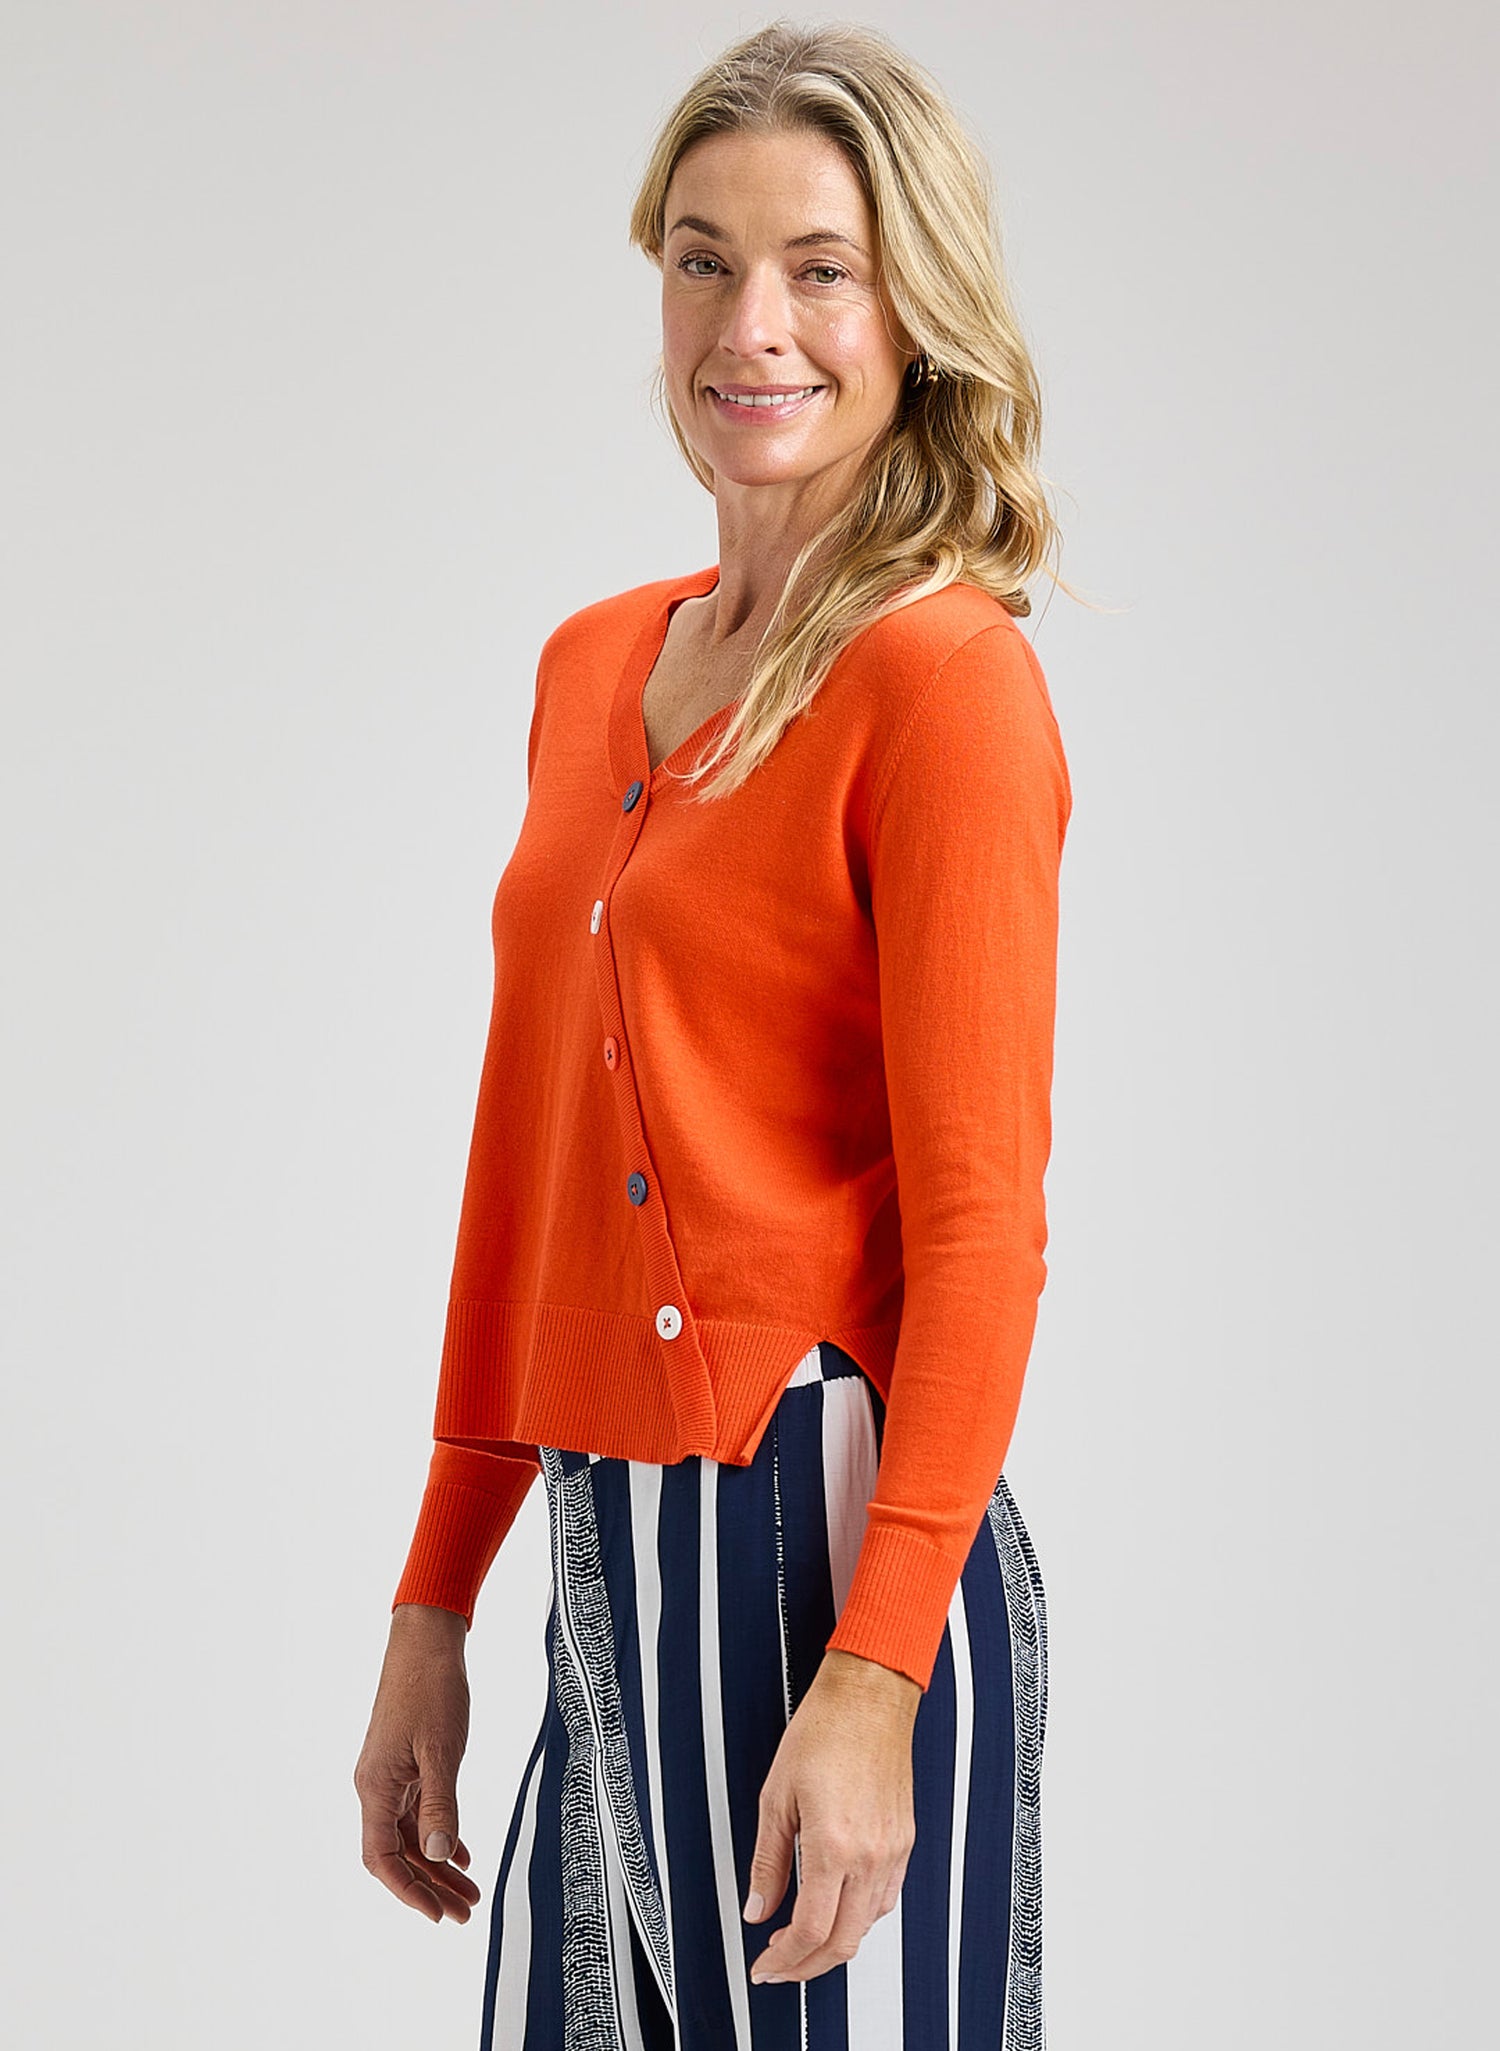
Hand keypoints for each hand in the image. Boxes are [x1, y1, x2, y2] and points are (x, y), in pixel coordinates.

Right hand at [354, 1603, 482, 1924]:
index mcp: (376, 1787)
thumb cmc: (431, 1689)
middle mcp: (377, 1786)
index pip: (383, 1858)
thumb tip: (438, 1855)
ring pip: (411, 1834)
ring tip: (470, 1891)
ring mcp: (390, 1774)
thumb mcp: (441, 1750)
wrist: (426, 1641)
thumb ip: (440, 1804)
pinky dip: (439, 1832)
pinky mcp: (405, 1762)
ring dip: (438, 1863)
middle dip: (430, 1886)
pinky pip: (418, 1810)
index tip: (437, 1914)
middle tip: (465, 1912)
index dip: (408, 1891)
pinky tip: (461, 1851)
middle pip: (399, 1853)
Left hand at [743, 1648, 920, 1985]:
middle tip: (778, 1965)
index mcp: (833, 1845)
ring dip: (833, 1943)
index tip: (764, 1966)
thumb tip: (757, 1908)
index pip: (811, 1930)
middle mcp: (870, 1855)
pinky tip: (836, 1909)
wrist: (869, 1698)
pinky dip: (859, 1917)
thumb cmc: (824, 1731)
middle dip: (806, 1966)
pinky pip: (885, 1898)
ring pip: (866, 1926)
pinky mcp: (905, 1840)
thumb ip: (767, 1861)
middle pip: (843, 1942)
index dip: (784, 1960)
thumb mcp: (776, 1796)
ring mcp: (892, 1850)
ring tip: (801, 1939)